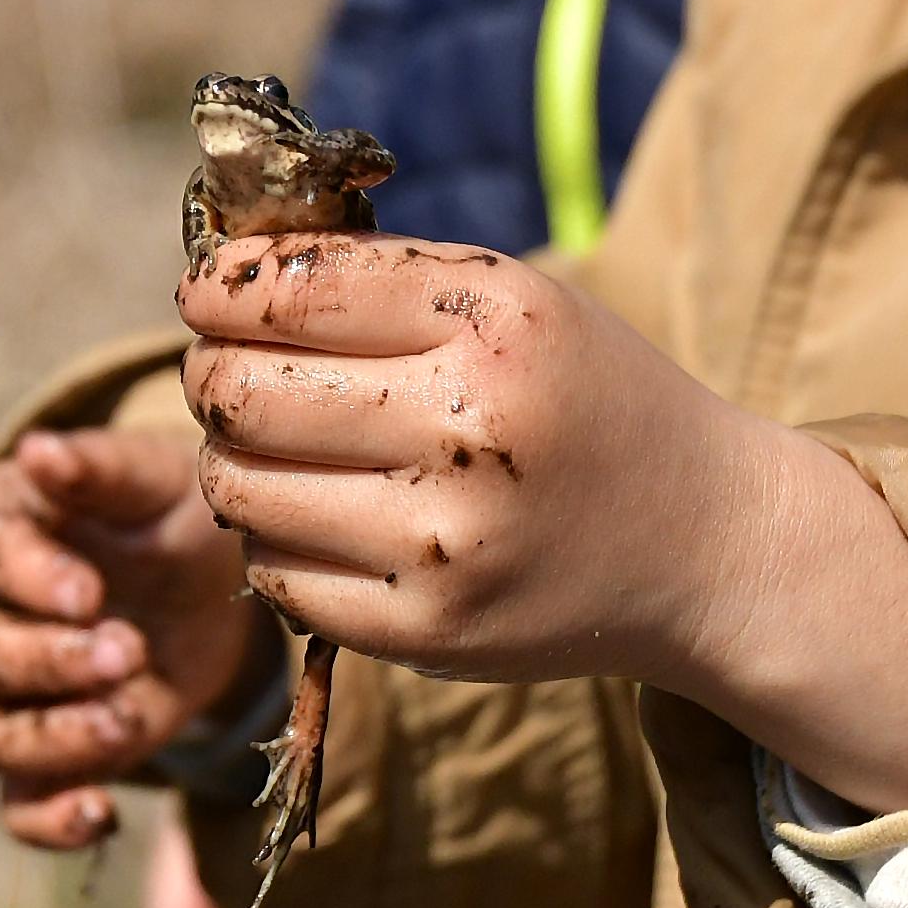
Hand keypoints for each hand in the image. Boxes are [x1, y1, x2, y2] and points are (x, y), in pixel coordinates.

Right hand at [0, 428, 270, 847]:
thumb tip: (39, 450)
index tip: (88, 592)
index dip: (29, 578)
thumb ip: (96, 466)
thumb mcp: (150, 475)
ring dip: (52, 737)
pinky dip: (48, 820)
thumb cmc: (168, 508)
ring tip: (125, 715)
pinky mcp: (49, 753)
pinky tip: (101, 814)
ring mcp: (7, 691)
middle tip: (126, 649)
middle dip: (48, 662)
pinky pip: (19, 805)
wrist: (211, 577)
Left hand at [175, 232, 744, 684]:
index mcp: (497, 322)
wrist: (705, 544)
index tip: (203, 291)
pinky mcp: (426, 634)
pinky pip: (271, 573)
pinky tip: (316, 513)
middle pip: (242, 391)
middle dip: (207, 370)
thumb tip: (225, 273)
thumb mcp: (519, 302)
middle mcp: (471, 431)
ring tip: (268, 441)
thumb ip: (384, 277)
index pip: (292, 290)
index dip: (218, 286)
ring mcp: (444, 545)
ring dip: (227, 455)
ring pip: (236, 487)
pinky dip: (270, 535)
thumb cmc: (589, 398)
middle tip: (220, 367)